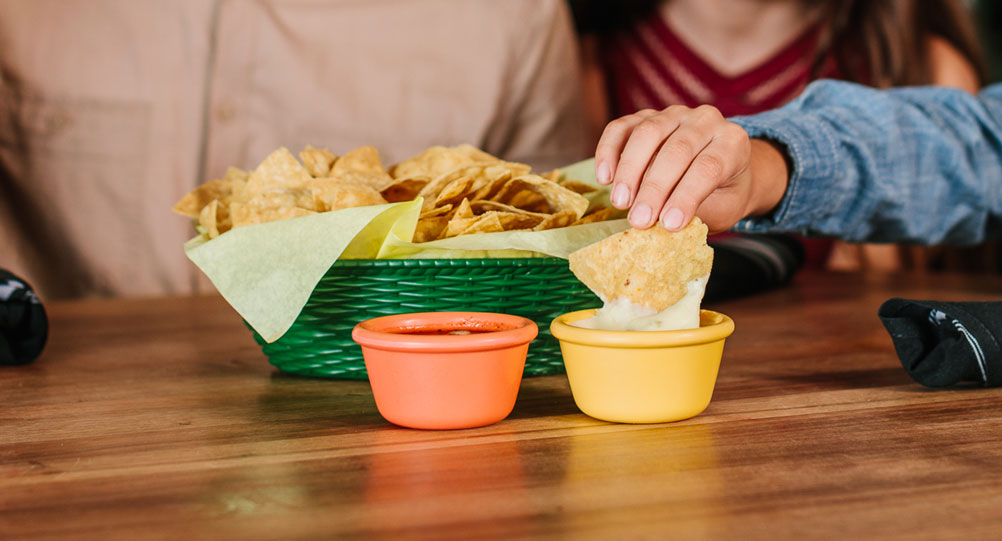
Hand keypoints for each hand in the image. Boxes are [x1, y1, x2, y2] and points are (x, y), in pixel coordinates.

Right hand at [594, 105, 786, 231]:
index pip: (708, 167)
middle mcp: (706, 120)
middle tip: (639, 219)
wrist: (720, 171)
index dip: (686, 196)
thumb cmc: (722, 195)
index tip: (669, 224)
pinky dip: (608, 151)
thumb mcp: (722, 209)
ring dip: (630, 170)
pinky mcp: (646, 116)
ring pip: (647, 132)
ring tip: (620, 202)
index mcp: (733, 142)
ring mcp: (674, 114)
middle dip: (654, 188)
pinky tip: (604, 178)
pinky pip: (622, 127)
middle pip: (677, 150)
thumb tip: (662, 223)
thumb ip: (696, 211)